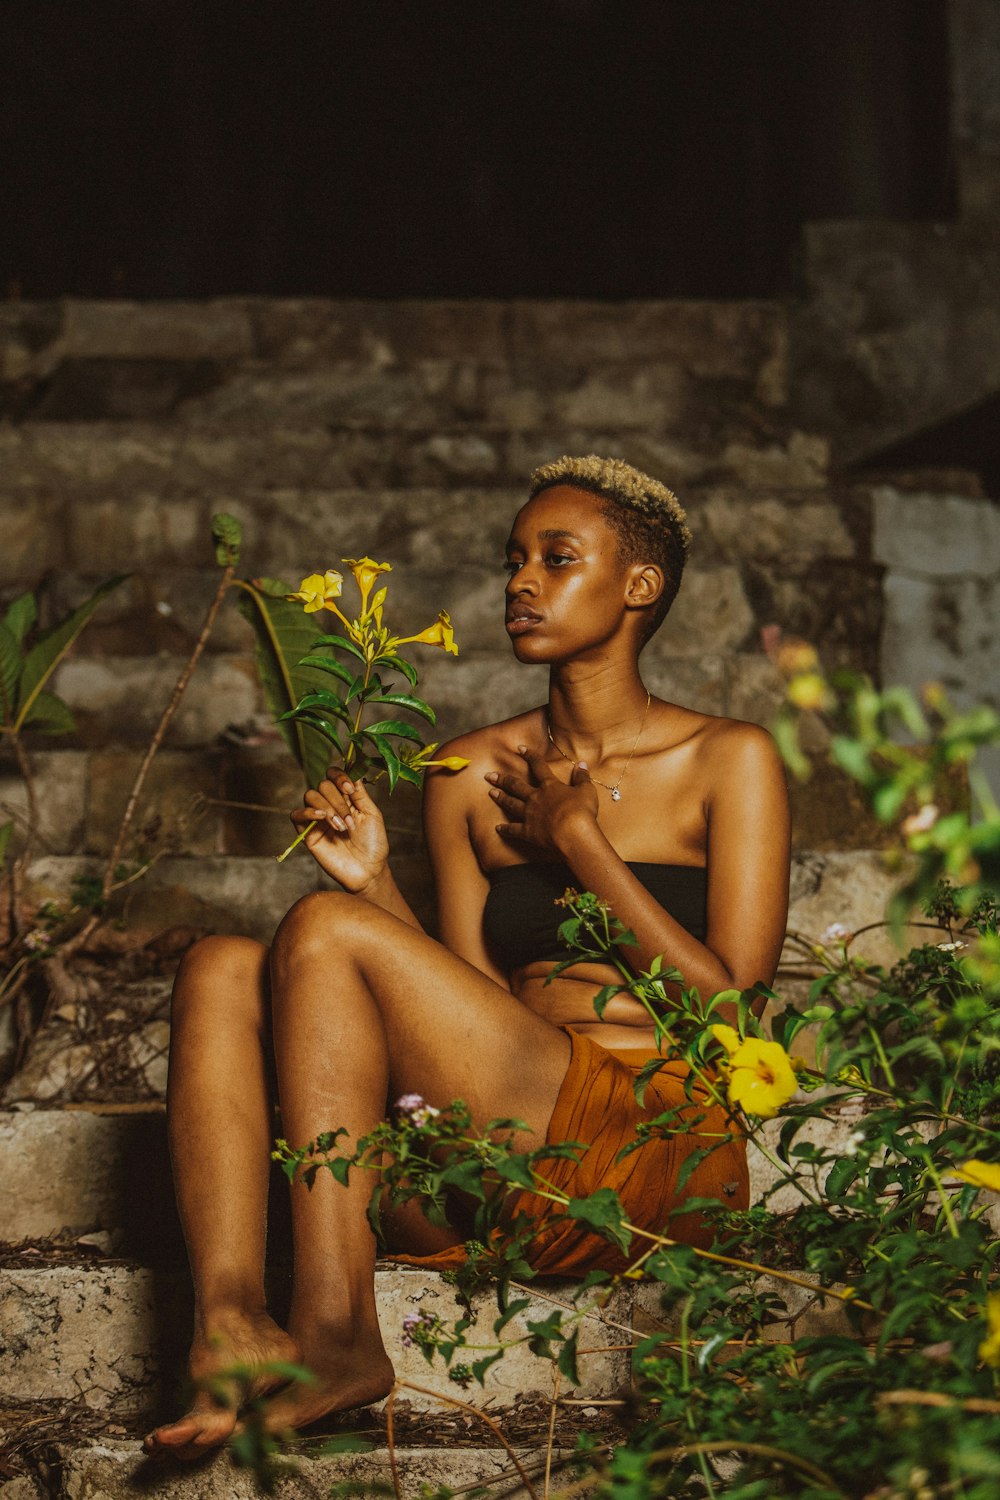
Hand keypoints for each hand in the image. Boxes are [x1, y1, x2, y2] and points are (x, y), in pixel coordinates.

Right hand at [291, 772, 388, 891]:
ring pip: (310, 796)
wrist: (368, 870)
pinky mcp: (307, 833)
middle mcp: (330, 804)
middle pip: (323, 785)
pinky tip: (322, 818)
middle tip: (349, 821)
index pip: (333, 775)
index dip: (339, 777)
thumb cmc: (373, 843)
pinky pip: (296, 815)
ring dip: (327, 808)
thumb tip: (352, 769)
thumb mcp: (372, 814)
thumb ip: (359, 793)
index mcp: (346, 797)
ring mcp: (318, 818)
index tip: (349, 790)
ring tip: (341, 827)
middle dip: (337, 801)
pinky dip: (307, 812)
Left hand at [486, 746, 598, 854]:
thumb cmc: (582, 811)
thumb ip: (582, 777)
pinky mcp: (528, 832)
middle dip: (502, 779)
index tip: (520, 748)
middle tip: (489, 775)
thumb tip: (582, 764)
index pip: (539, 766)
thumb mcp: (586, 791)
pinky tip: (497, 828)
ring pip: (511, 804)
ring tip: (491, 793)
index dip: (530, 756)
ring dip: (501, 798)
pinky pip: (513, 830)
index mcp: (550, 786)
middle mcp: (535, 798)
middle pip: (516, 785)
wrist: (573, 833)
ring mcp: (529, 815)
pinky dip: (505, 829)